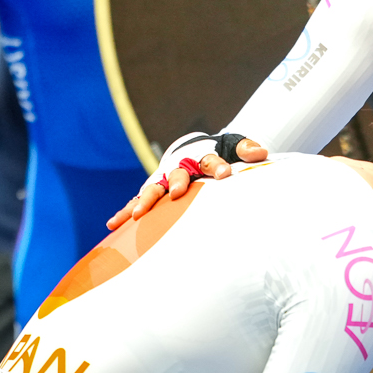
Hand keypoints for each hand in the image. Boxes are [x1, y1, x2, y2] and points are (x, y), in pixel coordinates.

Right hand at [106, 136, 269, 229]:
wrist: (196, 149)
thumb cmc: (220, 153)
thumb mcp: (235, 147)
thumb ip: (246, 149)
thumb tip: (260, 153)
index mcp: (202, 158)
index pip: (211, 160)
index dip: (218, 166)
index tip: (225, 174)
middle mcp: (179, 168)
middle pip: (177, 174)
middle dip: (176, 182)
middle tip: (178, 192)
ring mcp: (163, 180)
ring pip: (152, 190)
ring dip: (145, 200)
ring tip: (137, 214)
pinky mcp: (153, 192)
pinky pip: (136, 202)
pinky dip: (125, 212)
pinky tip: (113, 225)